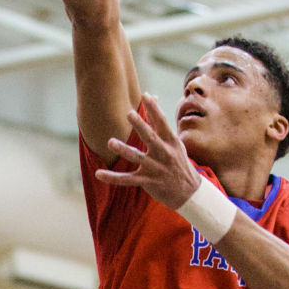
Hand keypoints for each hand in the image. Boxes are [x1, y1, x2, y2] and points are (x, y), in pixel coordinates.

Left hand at [89, 96, 203, 210]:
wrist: (189, 192)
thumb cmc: (178, 162)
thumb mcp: (174, 142)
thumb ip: (160, 121)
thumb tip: (153, 97)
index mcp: (171, 142)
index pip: (162, 123)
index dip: (154, 109)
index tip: (146, 95)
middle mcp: (164, 153)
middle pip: (151, 137)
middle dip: (141, 126)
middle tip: (129, 113)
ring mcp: (155, 168)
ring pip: (137, 157)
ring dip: (124, 150)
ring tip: (111, 142)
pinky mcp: (147, 181)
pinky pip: (127, 179)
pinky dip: (112, 177)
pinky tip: (99, 174)